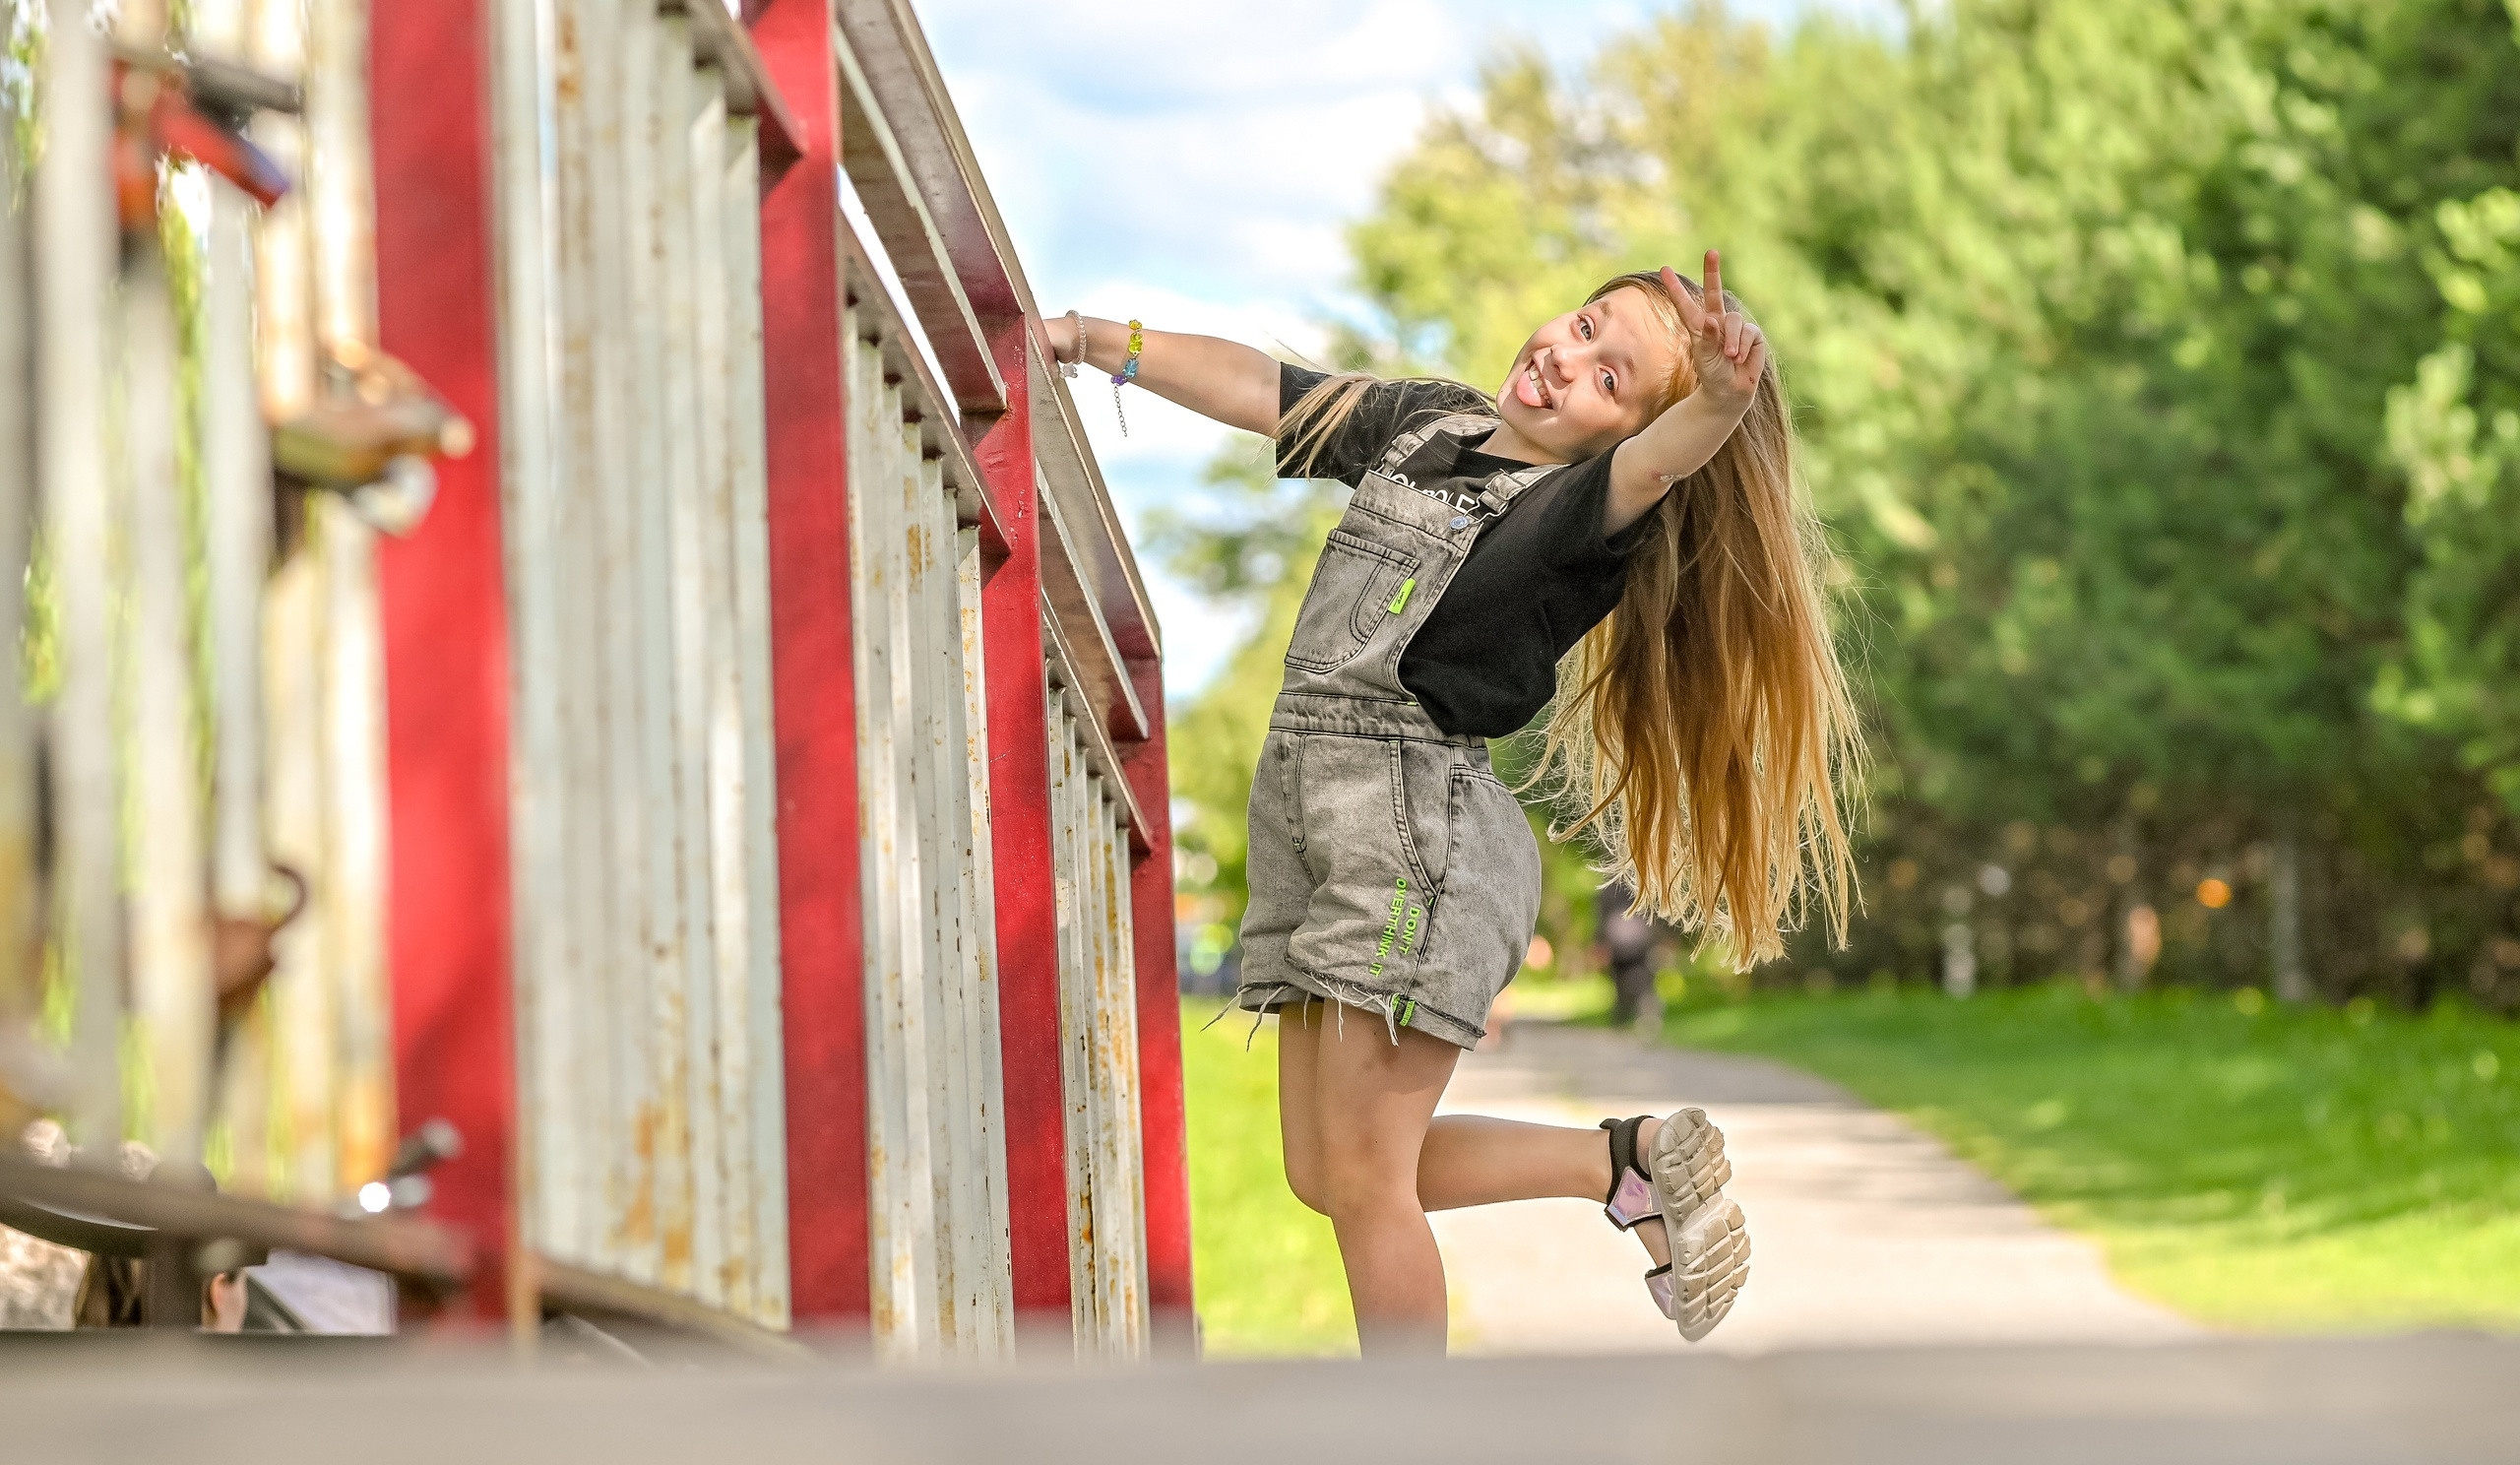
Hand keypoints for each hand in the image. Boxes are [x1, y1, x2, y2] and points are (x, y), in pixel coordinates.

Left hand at [1661, 250, 1764, 410]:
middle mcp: (1717, 321)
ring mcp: (1735, 327)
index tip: (1665, 269)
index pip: (1685, 304)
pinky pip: (1749, 332)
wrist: (1730, 391)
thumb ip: (1708, 338)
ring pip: (1734, 321)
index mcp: (1699, 326)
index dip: (1676, 288)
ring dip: (1731, 341)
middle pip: (1715, 292)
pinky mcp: (1753, 334)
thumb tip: (1713, 319)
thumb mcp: (1705, 357)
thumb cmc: (1713, 374)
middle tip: (1711, 252)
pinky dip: (1743, 346)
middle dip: (1713, 271)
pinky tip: (1740, 359)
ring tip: (1729, 357)